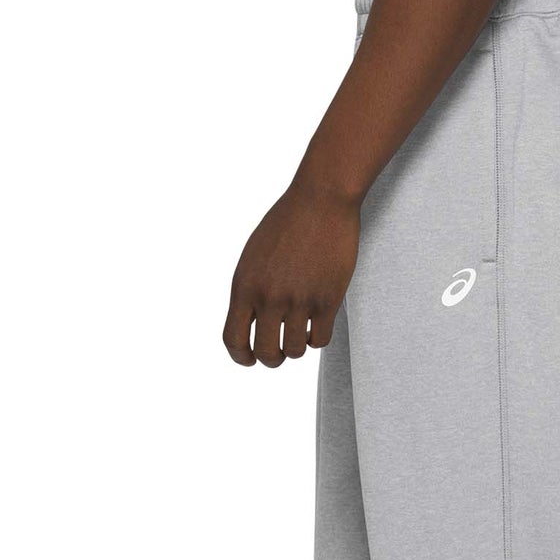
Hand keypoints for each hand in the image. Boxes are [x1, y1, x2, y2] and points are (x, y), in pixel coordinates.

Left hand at [223, 184, 359, 367]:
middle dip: (272, 359)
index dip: (240, 357)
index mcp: (244, 286)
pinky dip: (317, 338)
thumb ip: (249, 291)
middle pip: (265, 353)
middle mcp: (269, 297)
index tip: (249, 359)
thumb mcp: (253, 257)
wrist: (320, 201)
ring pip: (295, 351)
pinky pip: (320, 339)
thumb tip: (252, 324)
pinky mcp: (327, 300)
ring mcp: (299, 300)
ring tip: (300, 333)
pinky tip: (317, 324)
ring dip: (297, 348)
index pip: (233, 339)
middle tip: (279, 353)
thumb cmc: (286, 224)